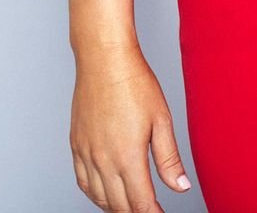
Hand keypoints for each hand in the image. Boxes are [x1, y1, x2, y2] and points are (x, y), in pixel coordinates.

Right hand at [69, 46, 191, 209]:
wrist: (104, 59)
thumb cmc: (134, 83)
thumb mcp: (162, 121)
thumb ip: (169, 159)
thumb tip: (180, 186)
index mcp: (127, 156)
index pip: (141, 203)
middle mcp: (103, 159)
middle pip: (119, 206)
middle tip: (150, 211)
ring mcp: (86, 152)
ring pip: (99, 197)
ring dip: (115, 208)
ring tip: (130, 208)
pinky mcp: (76, 144)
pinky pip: (82, 181)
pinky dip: (94, 194)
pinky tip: (105, 193)